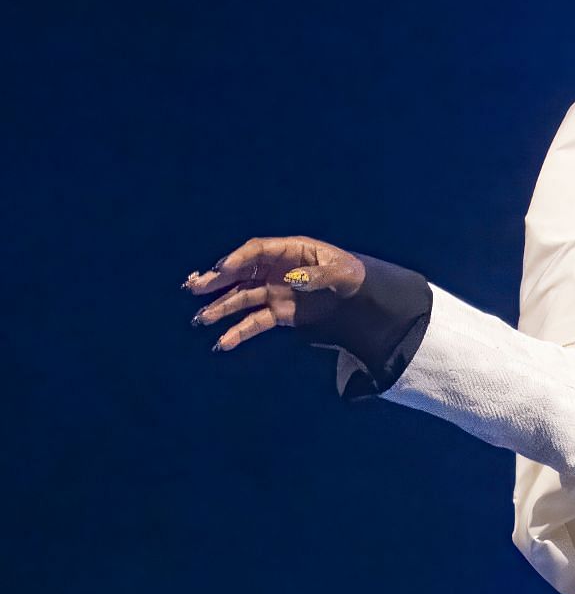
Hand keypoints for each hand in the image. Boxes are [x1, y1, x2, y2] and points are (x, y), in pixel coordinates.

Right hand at [184, 236, 367, 350]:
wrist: (360, 295)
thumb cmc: (351, 274)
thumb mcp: (341, 271)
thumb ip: (318, 275)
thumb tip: (294, 280)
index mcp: (290, 251)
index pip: (257, 250)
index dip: (239, 258)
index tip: (222, 269)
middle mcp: (275, 270)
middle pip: (241, 273)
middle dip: (217, 280)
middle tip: (195, 287)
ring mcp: (273, 291)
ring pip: (241, 298)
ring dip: (221, 308)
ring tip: (201, 319)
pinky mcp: (278, 313)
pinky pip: (254, 321)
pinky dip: (239, 331)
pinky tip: (223, 342)